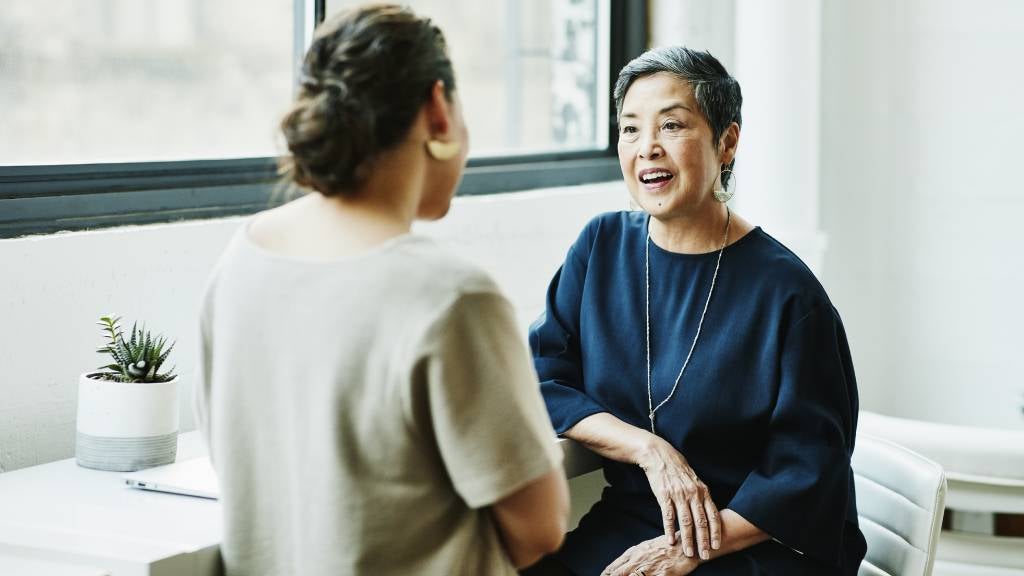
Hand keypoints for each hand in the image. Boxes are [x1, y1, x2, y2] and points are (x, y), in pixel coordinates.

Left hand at [601, 534, 699, 575]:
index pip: (613, 568)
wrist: (688, 544)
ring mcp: (651, 567)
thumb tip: (618, 567)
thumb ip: (632, 557)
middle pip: (618, 574)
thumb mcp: (646, 548)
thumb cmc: (667, 546)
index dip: (605, 575)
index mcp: (634, 553)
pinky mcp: (664, 573)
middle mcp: (639, 560)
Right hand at [635, 435, 720, 559]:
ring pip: (685, 522)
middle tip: (705, 555)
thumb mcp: (695, 481)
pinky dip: (669, 530)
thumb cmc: (678, 470)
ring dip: (688, 539)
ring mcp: (678, 495)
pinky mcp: (664, 495)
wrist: (660, 456)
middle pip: (700, 521)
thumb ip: (702, 497)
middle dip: (703, 540)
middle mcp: (693, 494)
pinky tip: (670, 540)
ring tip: (689, 552)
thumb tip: (709, 513)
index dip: (715, 532)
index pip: (712, 515)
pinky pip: (668, 516)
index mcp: (703, 491)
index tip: (716, 546)